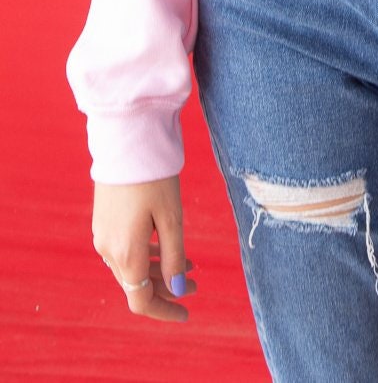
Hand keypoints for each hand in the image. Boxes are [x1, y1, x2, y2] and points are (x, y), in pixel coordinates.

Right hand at [92, 176, 195, 321]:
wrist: (126, 142)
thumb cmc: (154, 179)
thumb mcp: (172, 218)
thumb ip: (175, 256)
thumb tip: (177, 290)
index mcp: (126, 254)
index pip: (141, 300)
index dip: (164, 311)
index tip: (186, 313)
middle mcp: (109, 250)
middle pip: (137, 285)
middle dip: (167, 288)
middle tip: (195, 284)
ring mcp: (103, 236)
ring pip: (131, 267)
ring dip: (158, 271)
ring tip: (188, 265)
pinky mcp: (103, 221)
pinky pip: (124, 251)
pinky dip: (145, 255)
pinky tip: (164, 248)